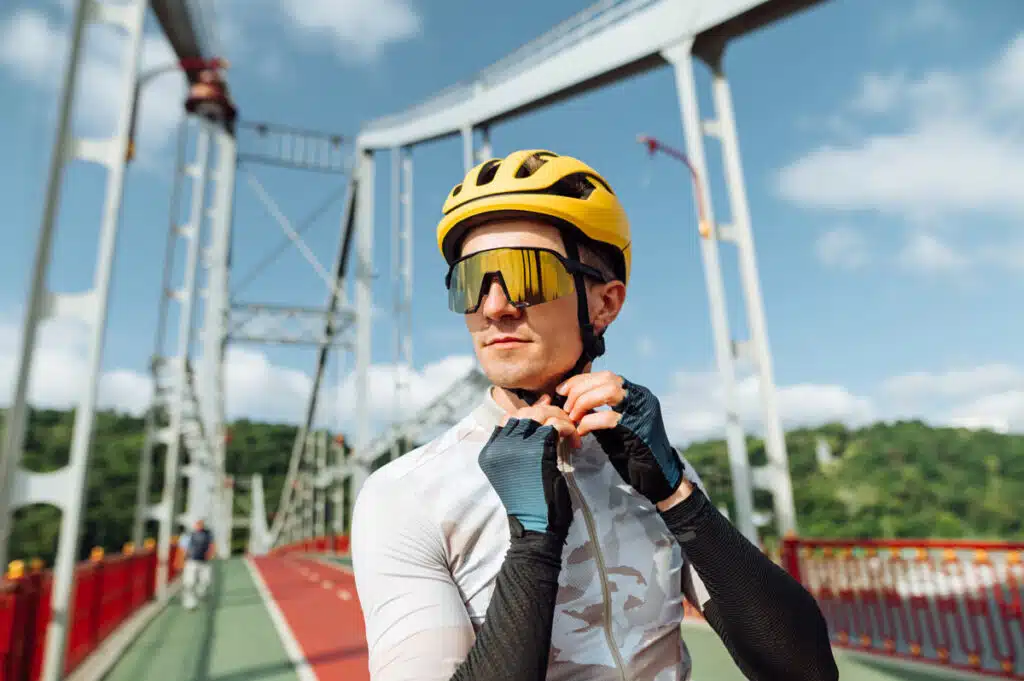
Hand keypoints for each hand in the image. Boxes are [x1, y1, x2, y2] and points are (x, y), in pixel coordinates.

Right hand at [479, 395, 575, 539]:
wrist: (536, 526)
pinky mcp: (537, 452)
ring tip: (569, 430)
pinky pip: (555, 426)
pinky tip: (574, 441)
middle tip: (563, 424)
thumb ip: (517, 446)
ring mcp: (517, 448)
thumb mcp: (514, 471)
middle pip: (524, 412)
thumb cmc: (529, 501)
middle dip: (547, 413)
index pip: (508, 419)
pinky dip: (568, 428)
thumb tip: (535, 414)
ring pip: (539, 414)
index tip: (547, 418)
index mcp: (489, 452)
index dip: (530, 414)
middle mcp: (499, 447)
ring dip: (559, 418)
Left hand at [557, 372, 685, 505]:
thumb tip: (573, 402)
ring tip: (573, 417)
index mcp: (636, 394)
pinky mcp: (638, 429)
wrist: (656, 476)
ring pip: (609, 392)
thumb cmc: (632, 453)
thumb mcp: (613, 425)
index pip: (606, 376)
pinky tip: (581, 432)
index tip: (562, 390)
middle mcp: (641, 397)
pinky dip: (589, 422)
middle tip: (565, 407)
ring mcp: (642, 412)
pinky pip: (608, 418)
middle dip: (580, 390)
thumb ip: (599, 411)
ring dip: (584, 402)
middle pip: (606, 379)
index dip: (581, 380)